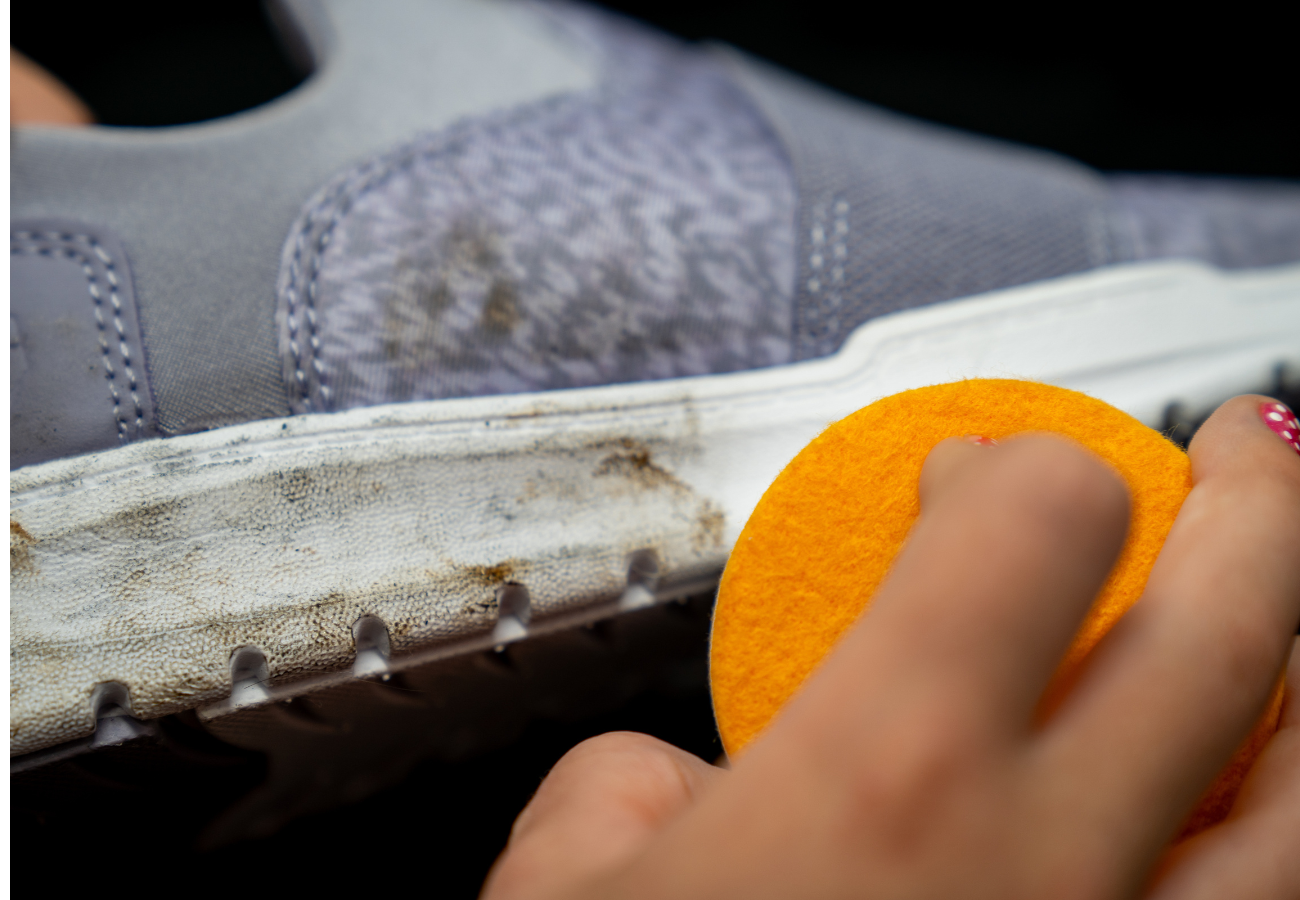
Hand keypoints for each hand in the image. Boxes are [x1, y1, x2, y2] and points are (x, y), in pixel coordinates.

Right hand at [482, 395, 1299, 899]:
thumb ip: (621, 793)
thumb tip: (681, 783)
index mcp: (890, 783)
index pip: (1030, 520)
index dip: (1009, 461)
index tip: (974, 480)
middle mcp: (1056, 871)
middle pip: (1237, 612)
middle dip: (1255, 492)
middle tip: (1245, 446)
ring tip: (1293, 609)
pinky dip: (1283, 838)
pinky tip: (1261, 810)